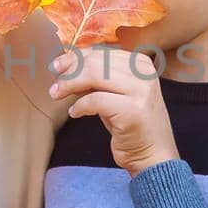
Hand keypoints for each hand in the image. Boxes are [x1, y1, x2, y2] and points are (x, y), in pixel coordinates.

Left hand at [49, 48, 177, 175]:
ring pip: (94, 75)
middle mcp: (143, 73)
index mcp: (140, 64)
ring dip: (69, 84)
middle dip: (69, 71)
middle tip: (54, 85)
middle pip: (95, 61)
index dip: (75, 58)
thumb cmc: (130, 124)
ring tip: (57, 94)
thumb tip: (66, 66)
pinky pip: (95, 100)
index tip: (57, 66)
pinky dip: (80, 106)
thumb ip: (97, 78)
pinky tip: (75, 113)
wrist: (153, 155)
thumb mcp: (114, 94)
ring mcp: (140, 91)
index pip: (101, 52)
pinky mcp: (133, 111)